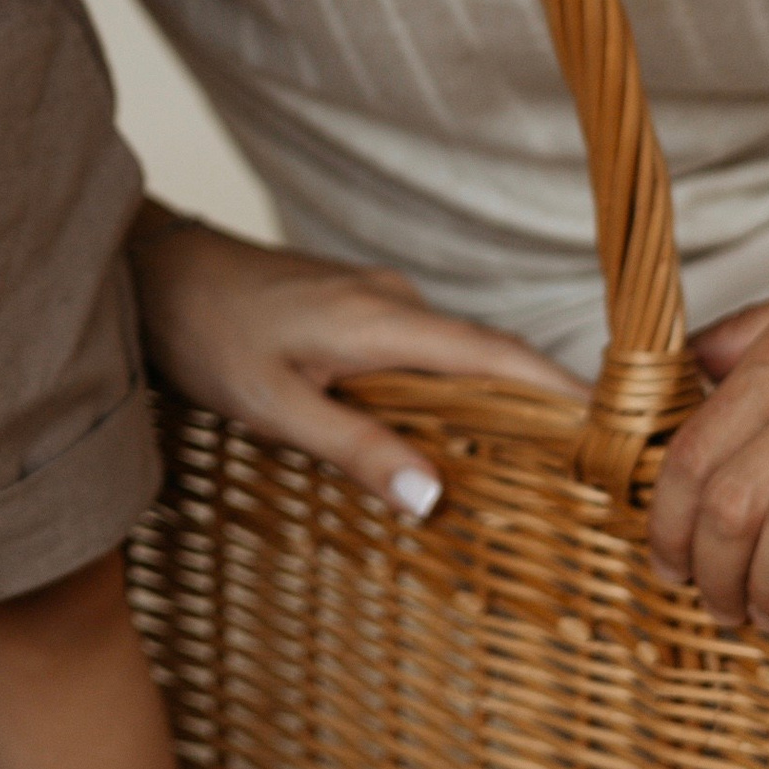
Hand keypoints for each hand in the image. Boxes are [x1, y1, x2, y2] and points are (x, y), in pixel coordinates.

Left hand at [131, 211, 581, 516]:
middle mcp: (395, 303)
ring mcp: (375, 301)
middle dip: (545, 410)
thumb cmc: (205, 335)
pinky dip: (448, 394)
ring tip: (535, 473)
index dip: (563, 395)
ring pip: (454, 359)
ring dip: (494, 406)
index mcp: (386, 322)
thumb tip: (435, 499)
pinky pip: (421, 355)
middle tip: (590, 479)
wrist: (151, 270)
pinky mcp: (353, 310)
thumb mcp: (275, 406)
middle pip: (491, 359)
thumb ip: (355, 449)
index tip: (617, 438)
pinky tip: (447, 438)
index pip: (501, 357)